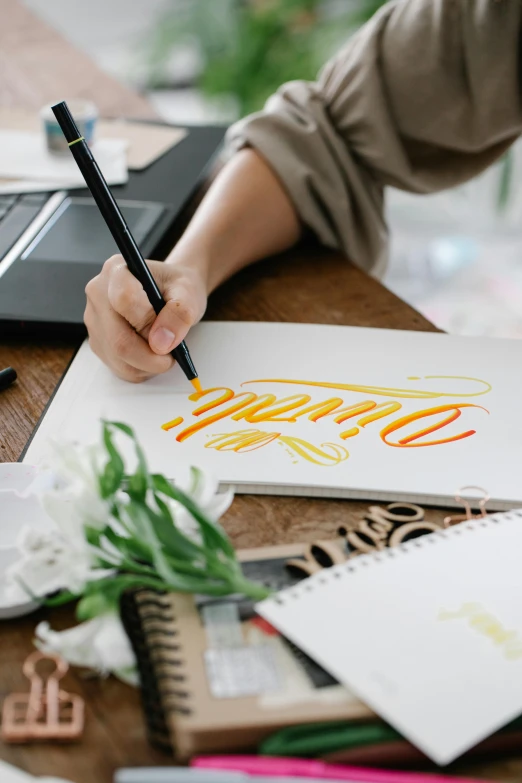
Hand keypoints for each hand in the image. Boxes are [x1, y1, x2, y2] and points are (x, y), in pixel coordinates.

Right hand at [84, 255, 206, 381]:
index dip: (148, 324)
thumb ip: (179, 312)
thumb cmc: (177, 288)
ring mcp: (95, 321)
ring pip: (118, 358)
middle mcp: (98, 294)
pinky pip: (118, 367)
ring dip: (148, 365)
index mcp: (117, 271)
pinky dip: (140, 369)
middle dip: (151, 356)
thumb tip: (161, 342)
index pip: (124, 300)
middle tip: (172, 355)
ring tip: (164, 352)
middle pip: (118, 339)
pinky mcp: (98, 342)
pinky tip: (151, 356)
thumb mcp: (188, 292)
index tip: (168, 335)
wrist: (172, 292)